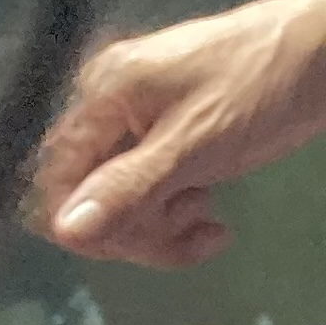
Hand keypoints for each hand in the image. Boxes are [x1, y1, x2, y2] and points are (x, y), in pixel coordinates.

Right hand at [36, 0, 325, 267]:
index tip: (139, 241)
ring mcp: (137, 118)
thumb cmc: (267, 83)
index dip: (90, 224)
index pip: (59, 182)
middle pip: (88, 196)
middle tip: (190, 228)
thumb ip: (129, 187)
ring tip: (208, 217)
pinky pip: (148, 188)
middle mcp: (107, 104)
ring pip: (119, 200)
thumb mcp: (197, 144)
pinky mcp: (167, 132)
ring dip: (160, 225)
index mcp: (101, 95)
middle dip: (136, 226)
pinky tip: (209, 219)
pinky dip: (175, 212)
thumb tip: (66, 230)